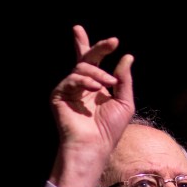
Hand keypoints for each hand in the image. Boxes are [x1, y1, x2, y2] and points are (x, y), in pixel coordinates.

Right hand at [48, 25, 135, 186]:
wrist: (95, 145)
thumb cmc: (110, 129)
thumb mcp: (124, 101)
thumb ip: (124, 79)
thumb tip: (127, 57)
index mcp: (96, 86)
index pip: (94, 62)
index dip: (98, 47)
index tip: (114, 41)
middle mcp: (82, 85)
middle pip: (86, 59)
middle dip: (98, 47)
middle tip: (112, 42)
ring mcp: (69, 89)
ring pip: (82, 68)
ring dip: (99, 73)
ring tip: (109, 84)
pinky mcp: (59, 95)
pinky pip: (72, 79)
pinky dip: (86, 81)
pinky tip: (96, 88)